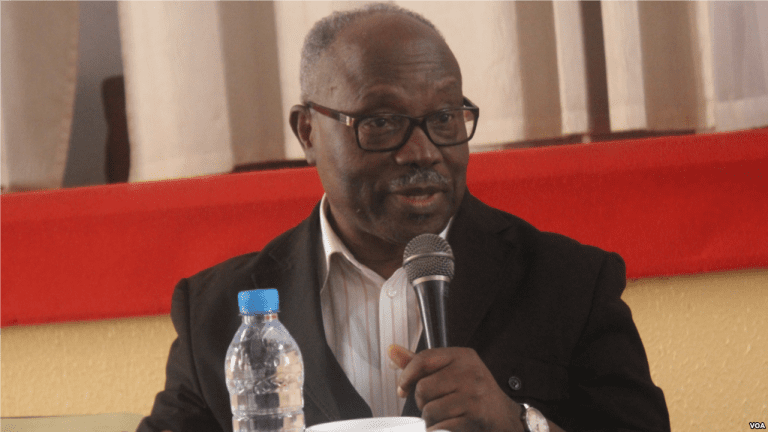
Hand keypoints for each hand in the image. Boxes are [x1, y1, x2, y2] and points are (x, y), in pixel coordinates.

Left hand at [388, 344, 522, 431]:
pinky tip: (450, 427)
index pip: (423, 360)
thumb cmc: (474, 394)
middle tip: (436, 405)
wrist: (505, 420)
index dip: (406, 376)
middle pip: (423, 388)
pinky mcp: (474, 416)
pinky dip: (438, 430)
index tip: (403, 388)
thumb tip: (392, 350)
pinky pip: (440, 427)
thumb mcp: (451, 372)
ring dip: (431, 419)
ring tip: (446, 416)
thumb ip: (421, 364)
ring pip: (429, 410)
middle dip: (423, 402)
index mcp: (463, 356)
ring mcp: (473, 395)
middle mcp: (470, 372)